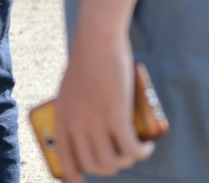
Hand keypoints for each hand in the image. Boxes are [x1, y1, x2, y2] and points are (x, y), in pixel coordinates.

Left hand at [54, 19, 152, 180]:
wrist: (97, 39)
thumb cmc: (86, 60)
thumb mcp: (71, 88)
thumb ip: (76, 108)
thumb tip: (88, 125)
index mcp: (61, 117)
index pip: (65, 159)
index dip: (74, 176)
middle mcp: (76, 124)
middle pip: (94, 165)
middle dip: (110, 168)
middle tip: (121, 158)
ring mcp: (95, 122)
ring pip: (114, 161)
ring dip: (128, 161)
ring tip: (135, 149)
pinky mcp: (116, 116)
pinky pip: (131, 149)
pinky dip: (142, 152)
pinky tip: (147, 146)